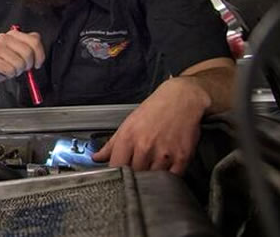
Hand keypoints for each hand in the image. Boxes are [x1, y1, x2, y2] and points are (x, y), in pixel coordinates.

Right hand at [0, 28, 44, 88]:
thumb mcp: (15, 54)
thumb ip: (28, 50)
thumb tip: (39, 55)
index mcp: (12, 34)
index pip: (35, 39)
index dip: (40, 54)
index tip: (37, 63)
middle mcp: (4, 38)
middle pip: (29, 52)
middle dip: (28, 65)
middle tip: (21, 69)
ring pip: (20, 63)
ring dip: (17, 71)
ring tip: (9, 69)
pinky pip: (11, 69)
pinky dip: (9, 74)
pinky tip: (2, 72)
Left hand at [92, 78, 208, 174]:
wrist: (182, 99)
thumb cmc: (154, 110)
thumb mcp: (128, 124)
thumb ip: (111, 145)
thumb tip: (97, 158)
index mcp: (128, 138)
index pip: (116, 168)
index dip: (116, 175)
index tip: (119, 177)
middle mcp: (145, 147)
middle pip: (135, 176)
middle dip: (135, 176)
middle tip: (139, 171)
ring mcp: (164, 154)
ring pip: (153, 180)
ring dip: (152, 178)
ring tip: (154, 166)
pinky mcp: (182, 158)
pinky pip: (172, 178)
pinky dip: (169, 178)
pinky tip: (167, 169)